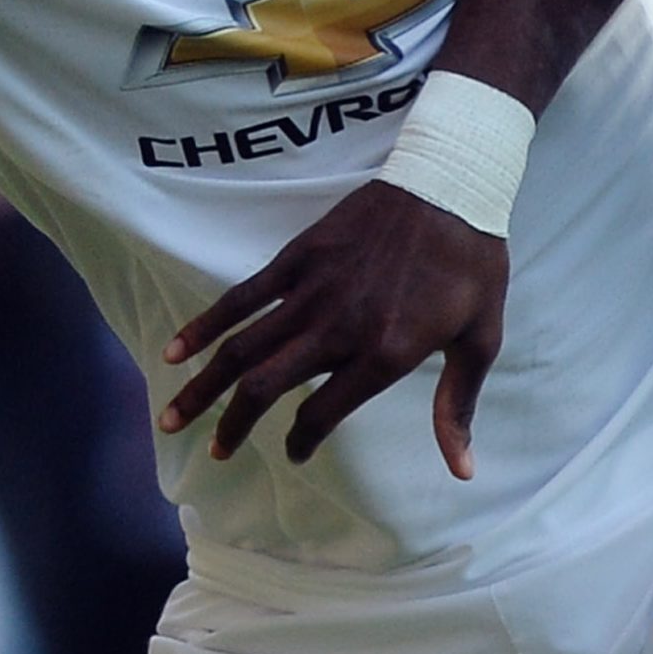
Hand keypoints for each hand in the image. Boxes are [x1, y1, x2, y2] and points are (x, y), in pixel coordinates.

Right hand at [161, 184, 510, 474]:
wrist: (451, 184)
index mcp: (383, 355)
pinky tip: (177, 351)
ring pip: (241, 348)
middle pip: (264, 387)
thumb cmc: (472, 264)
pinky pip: (240, 298)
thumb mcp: (480, 340)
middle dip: (234, 426)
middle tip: (218, 453)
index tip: (296, 452)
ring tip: (172, 417)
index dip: (303, 441)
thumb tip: (463, 469)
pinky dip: (204, 326)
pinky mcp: (297, 258)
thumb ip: (458, 406)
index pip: (322, 414)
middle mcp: (338, 329)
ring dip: (203, 386)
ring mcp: (312, 291)